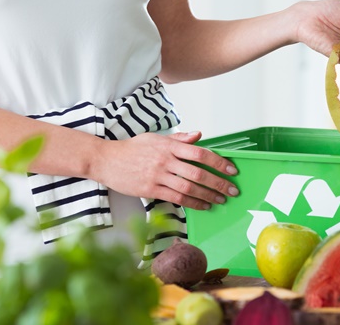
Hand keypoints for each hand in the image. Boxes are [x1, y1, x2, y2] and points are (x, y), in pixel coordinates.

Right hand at [91, 131, 238, 209]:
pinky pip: (176, 198)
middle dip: (219, 182)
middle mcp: (165, 160)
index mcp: (169, 146)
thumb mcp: (156, 138)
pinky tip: (203, 205)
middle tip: (232, 190)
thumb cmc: (132, 149)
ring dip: (208, 195)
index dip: (218, 162)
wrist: (107, 160)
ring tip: (221, 199)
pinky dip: (192, 203)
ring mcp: (158, 175)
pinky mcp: (151, 189)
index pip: (200, 153)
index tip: (231, 170)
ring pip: (189, 188)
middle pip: (198, 173)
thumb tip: (199, 135)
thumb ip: (179, 139)